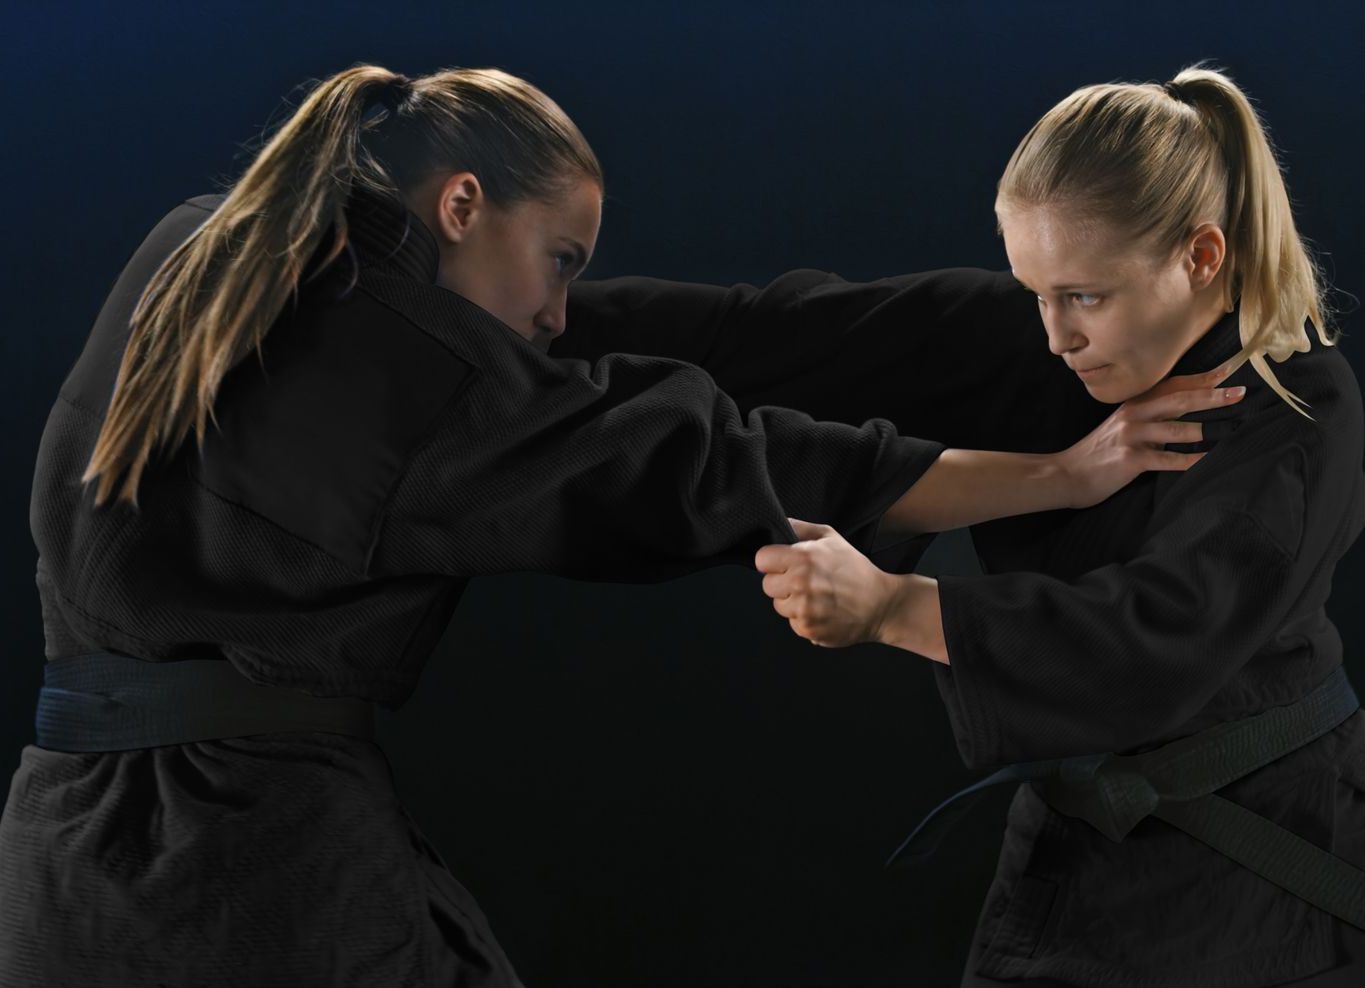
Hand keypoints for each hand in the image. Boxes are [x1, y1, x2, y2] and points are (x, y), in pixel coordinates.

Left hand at [754, 518, 898, 647]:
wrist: (881, 604)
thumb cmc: (856, 569)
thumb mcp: (832, 538)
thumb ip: (801, 528)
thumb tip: (780, 524)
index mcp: (803, 558)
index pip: (762, 559)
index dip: (771, 561)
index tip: (782, 564)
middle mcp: (800, 583)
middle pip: (767, 585)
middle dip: (782, 582)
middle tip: (804, 581)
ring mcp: (803, 609)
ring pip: (779, 605)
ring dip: (792, 602)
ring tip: (816, 597)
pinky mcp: (808, 629)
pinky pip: (792, 622)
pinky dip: (804, 618)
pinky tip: (822, 611)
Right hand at [1057, 362, 1244, 509]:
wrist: (1066, 475)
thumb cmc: (1098, 454)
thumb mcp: (1121, 428)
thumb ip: (1149, 419)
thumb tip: (1184, 417)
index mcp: (1133, 404)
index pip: (1172, 385)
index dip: (1202, 378)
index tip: (1229, 370)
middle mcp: (1133, 415)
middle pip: (1179, 400)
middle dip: (1212, 396)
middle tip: (1240, 392)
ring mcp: (1132, 436)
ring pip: (1177, 429)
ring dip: (1208, 429)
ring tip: (1235, 428)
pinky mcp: (1131, 459)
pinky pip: (1169, 459)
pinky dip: (1192, 460)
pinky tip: (1210, 460)